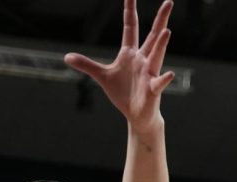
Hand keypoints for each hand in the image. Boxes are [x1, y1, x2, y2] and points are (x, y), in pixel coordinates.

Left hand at [63, 0, 175, 134]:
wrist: (136, 114)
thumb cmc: (123, 93)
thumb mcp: (102, 76)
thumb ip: (87, 65)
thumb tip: (66, 56)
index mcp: (130, 53)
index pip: (130, 26)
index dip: (129, 10)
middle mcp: (143, 59)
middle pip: (152, 35)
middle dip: (160, 19)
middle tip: (169, 1)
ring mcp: (149, 73)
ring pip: (156, 56)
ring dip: (161, 45)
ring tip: (167, 31)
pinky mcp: (153, 89)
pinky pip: (159, 83)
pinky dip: (164, 79)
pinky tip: (169, 74)